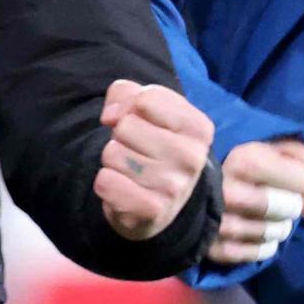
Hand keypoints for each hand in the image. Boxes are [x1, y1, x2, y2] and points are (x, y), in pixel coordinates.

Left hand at [93, 78, 211, 239]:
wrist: (157, 206)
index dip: (129, 108)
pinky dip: (106, 184)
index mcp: (198, 128)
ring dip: (113, 162)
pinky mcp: (152, 210)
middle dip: (121, 137)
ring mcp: (174, 186)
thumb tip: (111, 116)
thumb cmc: (151, 148)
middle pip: (126, 126)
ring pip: (112, 153)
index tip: (137, 122)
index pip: (147, 99)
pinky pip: (105, 182)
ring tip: (131, 172)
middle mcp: (193, 157)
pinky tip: (124, 189)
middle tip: (136, 153)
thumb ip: (126, 94)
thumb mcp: (145, 111)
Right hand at [212, 136, 303, 266]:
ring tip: (269, 218)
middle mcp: (227, 190)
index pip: (302, 180)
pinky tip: (260, 236)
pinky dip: (264, 247)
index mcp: (244, 159)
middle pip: (287, 209)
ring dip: (279, 228)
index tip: (292, 181)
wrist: (190, 181)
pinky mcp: (212, 247)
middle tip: (281, 202)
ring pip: (271, 233)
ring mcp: (217, 222)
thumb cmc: (244, 162)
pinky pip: (253, 254)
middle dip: (291, 206)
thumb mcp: (274, 148)